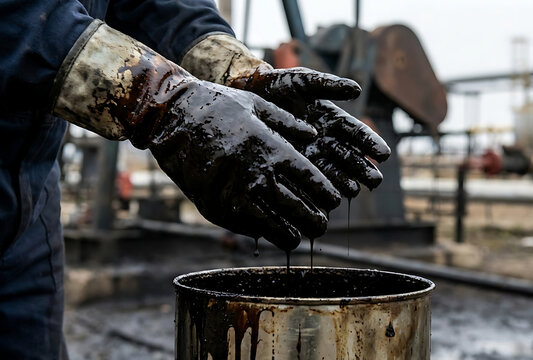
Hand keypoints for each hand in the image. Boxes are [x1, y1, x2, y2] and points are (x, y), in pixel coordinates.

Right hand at [50, 23, 339, 249]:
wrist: (171, 119)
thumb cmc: (218, 107)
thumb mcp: (256, 105)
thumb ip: (288, 123)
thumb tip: (315, 134)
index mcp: (271, 148)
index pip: (310, 180)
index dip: (326, 194)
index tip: (332, 201)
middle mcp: (255, 174)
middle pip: (298, 209)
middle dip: (315, 221)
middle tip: (321, 225)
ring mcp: (234, 194)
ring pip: (275, 227)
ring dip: (292, 234)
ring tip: (299, 235)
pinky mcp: (215, 208)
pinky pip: (247, 228)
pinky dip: (263, 233)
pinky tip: (271, 231)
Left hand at [229, 67, 390, 197]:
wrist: (249, 96)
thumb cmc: (280, 85)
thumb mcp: (304, 81)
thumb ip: (329, 85)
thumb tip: (358, 90)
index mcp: (334, 121)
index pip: (357, 134)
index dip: (370, 144)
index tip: (384, 154)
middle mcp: (326, 141)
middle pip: (349, 158)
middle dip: (362, 169)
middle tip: (374, 181)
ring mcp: (311, 156)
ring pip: (332, 172)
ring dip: (344, 183)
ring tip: (352, 191)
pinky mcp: (294, 166)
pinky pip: (308, 180)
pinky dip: (317, 190)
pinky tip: (324, 200)